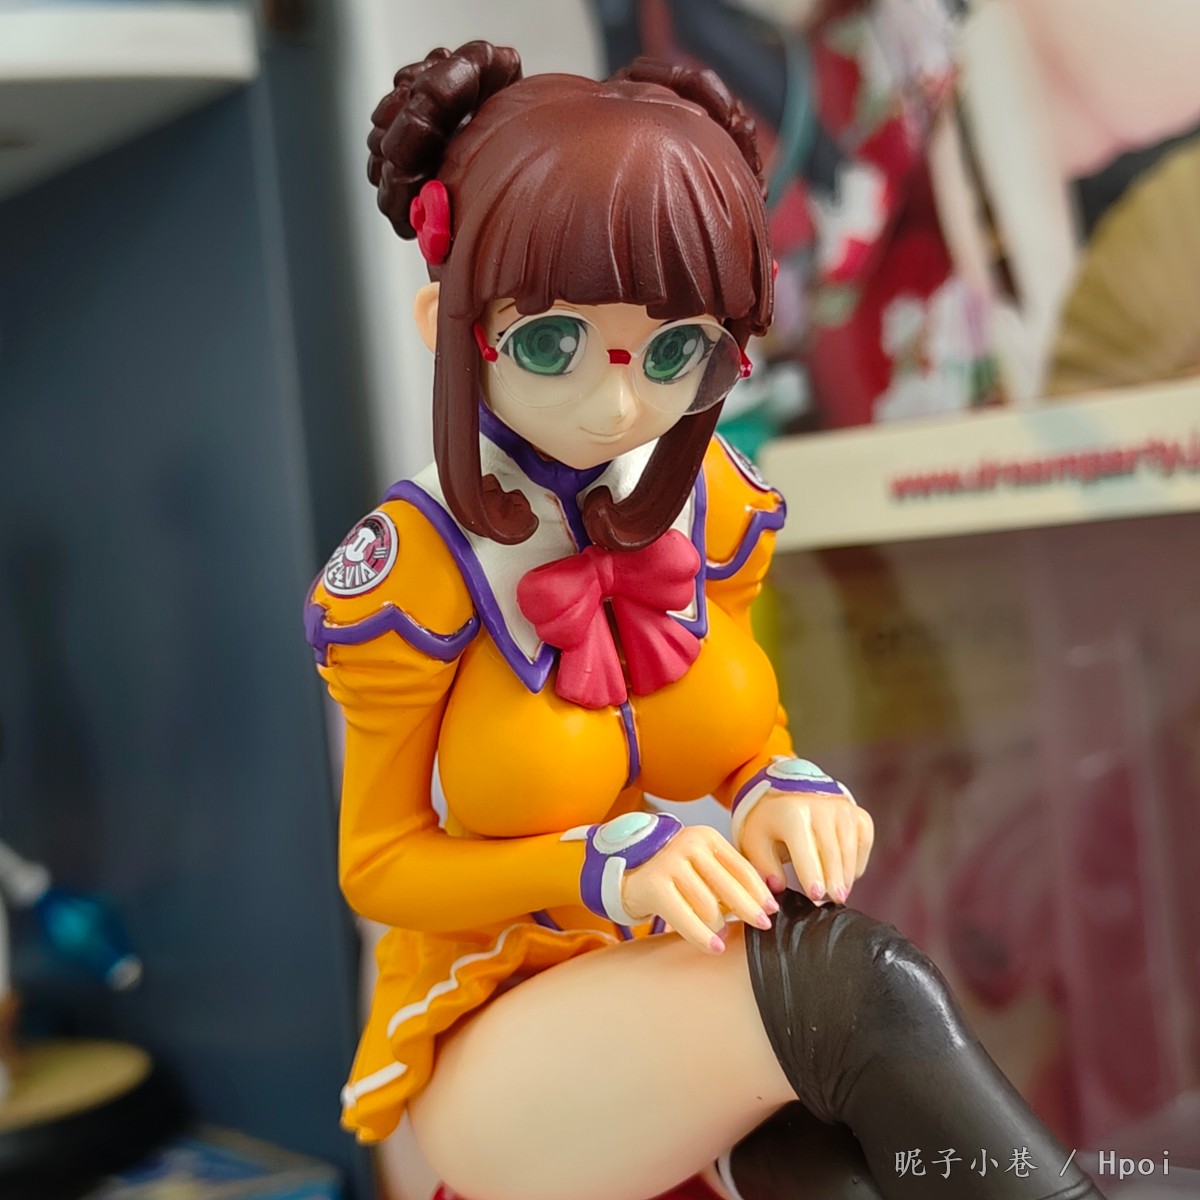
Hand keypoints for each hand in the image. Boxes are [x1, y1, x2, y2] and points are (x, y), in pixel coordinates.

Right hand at [621, 825, 778, 954]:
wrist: (628, 873)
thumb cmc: (675, 874)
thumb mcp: (703, 866)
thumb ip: (729, 878)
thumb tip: (766, 903)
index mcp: (706, 837)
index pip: (741, 867)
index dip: (759, 891)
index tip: (772, 909)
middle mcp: (689, 844)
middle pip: (729, 885)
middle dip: (749, 909)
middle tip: (763, 926)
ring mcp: (670, 862)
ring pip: (709, 906)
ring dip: (719, 925)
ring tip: (722, 933)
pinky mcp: (655, 884)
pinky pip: (686, 918)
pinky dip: (703, 937)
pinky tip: (716, 948)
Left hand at [739, 790, 873, 904]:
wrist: (789, 794)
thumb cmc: (771, 821)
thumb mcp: (755, 840)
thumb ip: (765, 866)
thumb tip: (777, 888)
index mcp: (793, 813)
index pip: (805, 849)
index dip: (811, 874)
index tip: (815, 895)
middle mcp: (822, 808)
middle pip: (832, 853)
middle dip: (833, 881)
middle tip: (832, 900)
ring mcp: (843, 810)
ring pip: (850, 850)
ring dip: (846, 876)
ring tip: (838, 894)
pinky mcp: (858, 814)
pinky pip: (863, 843)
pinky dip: (857, 863)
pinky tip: (846, 875)